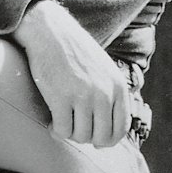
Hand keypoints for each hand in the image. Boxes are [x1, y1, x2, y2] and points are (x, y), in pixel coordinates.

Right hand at [14, 0, 131, 147]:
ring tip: (63, 123)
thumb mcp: (105, 70)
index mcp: (118, 86)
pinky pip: (62, 131)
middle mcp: (104, 92)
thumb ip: (111, 96)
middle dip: (87, 139)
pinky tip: (52, 123)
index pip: (120, 130)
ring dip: (70, 134)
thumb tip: (107, 135)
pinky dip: (56, 131)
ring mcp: (83, 95)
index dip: (106, 140)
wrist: (50, 32)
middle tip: (75, 128)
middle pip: (101, 138)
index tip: (95, 139)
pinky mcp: (60, 97)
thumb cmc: (76, 52)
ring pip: (81, 136)